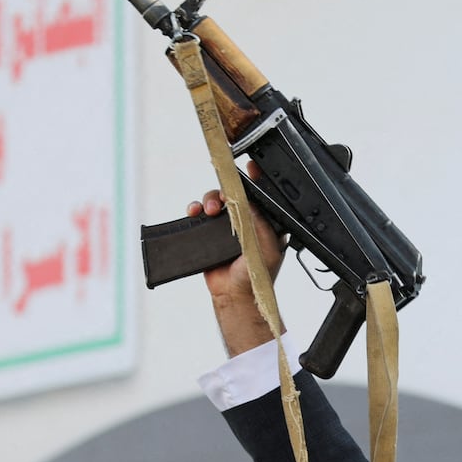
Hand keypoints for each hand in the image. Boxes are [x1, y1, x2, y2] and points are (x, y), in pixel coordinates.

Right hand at [187, 164, 287, 355]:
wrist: (234, 295)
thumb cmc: (256, 276)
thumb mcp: (266, 248)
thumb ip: (260, 225)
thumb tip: (249, 202)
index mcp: (265, 222)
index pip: (261, 195)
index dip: (256, 179)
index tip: (250, 166)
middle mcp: (247, 220)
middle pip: (235, 193)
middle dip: (227, 189)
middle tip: (223, 198)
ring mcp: (228, 226)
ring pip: (217, 201)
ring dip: (210, 199)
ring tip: (208, 209)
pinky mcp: (210, 233)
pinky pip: (201, 214)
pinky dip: (196, 209)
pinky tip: (194, 212)